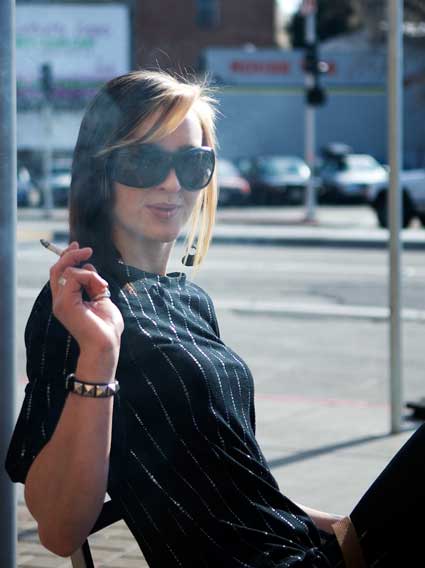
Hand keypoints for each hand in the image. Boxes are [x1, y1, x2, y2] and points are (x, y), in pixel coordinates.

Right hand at [50, 242, 123, 356]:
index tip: (80, 248)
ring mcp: (60, 302)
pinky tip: (100, 288)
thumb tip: (88, 266)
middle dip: (71, 255)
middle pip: (57, 270)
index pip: (60, 274)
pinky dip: (90, 277)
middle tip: (86, 250)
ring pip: (66, 271)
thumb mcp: (102, 297)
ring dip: (88, 273)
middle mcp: (60, 301)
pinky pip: (74, 277)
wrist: (106, 345)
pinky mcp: (65, 303)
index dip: (68, 258)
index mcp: (67, 300)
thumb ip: (93, 283)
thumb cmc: (107, 327)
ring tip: (102, 286)